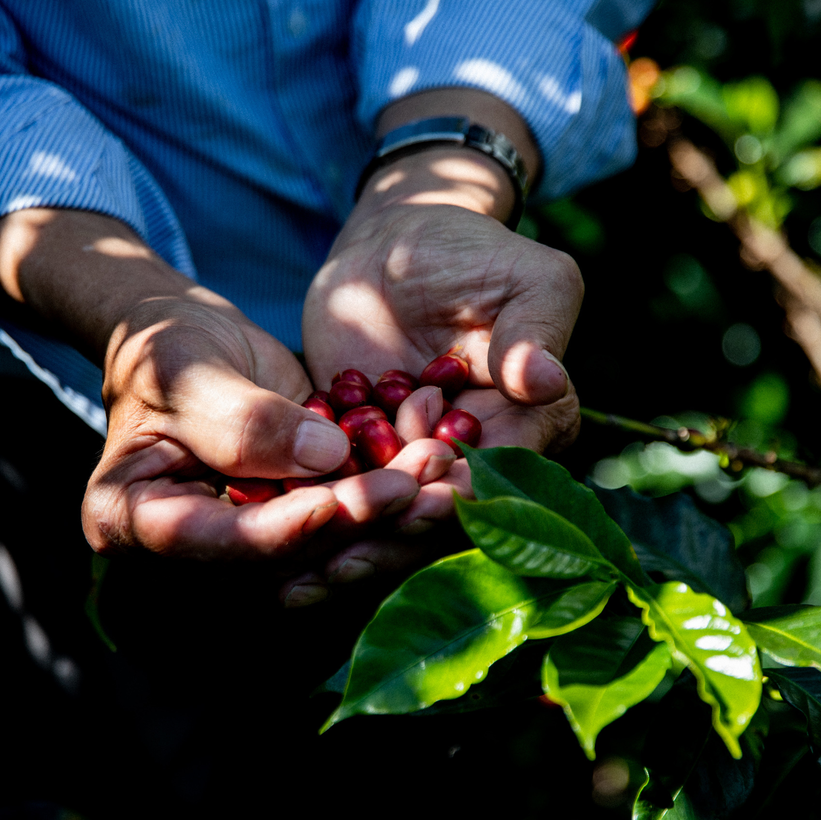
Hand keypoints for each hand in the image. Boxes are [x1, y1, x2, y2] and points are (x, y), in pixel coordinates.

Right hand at [0, 208, 427, 570]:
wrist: (186, 338)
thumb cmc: (163, 347)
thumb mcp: (183, 367)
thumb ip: (239, 417)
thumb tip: (324, 458)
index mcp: (134, 522)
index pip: (218, 542)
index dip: (282, 530)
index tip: (340, 500)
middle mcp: (199, 550)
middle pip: (286, 558)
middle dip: (362, 523)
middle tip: (426, 485)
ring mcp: (255, 540)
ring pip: (332, 546)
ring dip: (396, 515)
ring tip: (448, 473)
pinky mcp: (300, 517)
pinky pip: (353, 517)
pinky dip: (402, 493)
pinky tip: (449, 462)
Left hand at [297, 139, 582, 588]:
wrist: (395, 243)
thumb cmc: (470, 251)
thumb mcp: (522, 277)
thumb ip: (534, 329)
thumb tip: (544, 378)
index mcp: (535, 422)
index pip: (500, 470)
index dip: (462, 490)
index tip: (426, 500)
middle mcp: (481, 459)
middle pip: (440, 511)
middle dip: (396, 534)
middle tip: (348, 556)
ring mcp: (418, 466)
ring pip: (388, 519)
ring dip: (350, 548)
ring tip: (305, 577)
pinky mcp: (363, 462)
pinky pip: (341, 500)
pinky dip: (312, 527)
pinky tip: (276, 568)